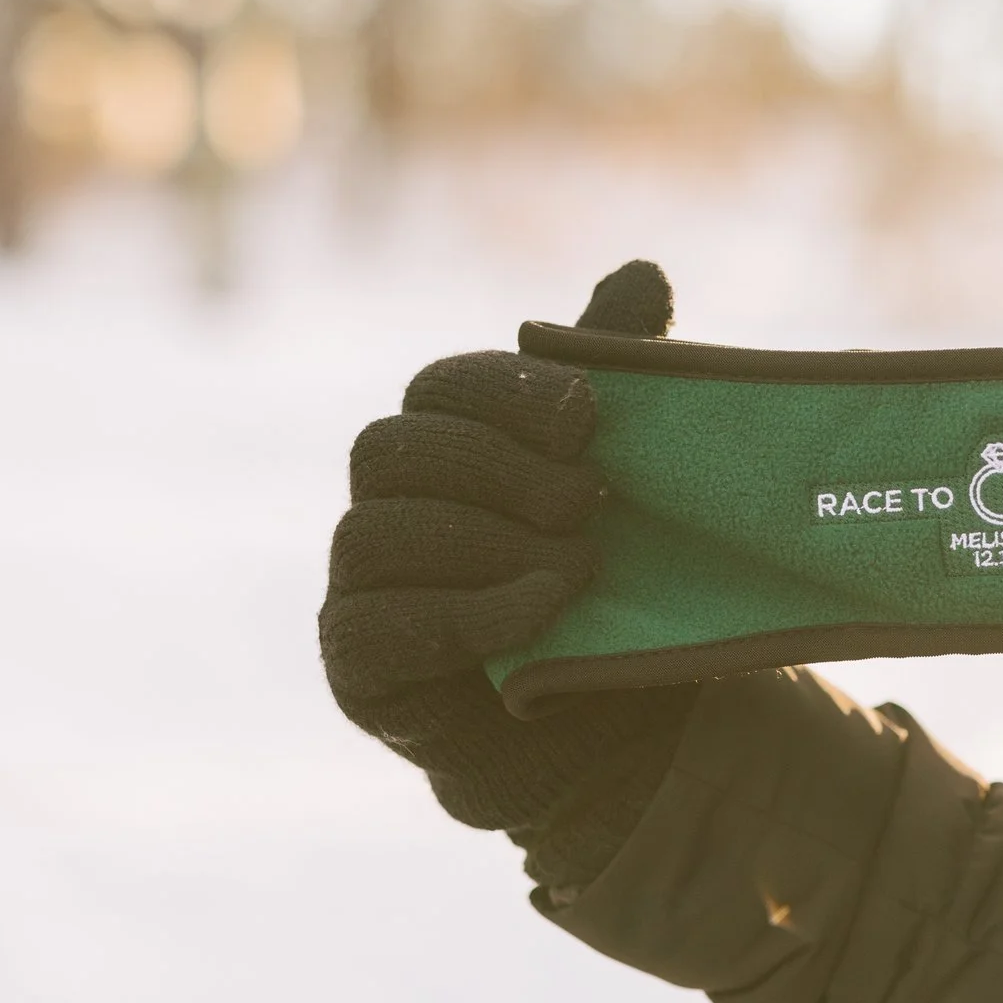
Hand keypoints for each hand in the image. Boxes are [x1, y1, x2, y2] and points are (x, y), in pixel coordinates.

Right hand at [319, 259, 697, 899]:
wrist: (622, 729)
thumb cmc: (620, 591)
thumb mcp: (633, 480)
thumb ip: (619, 381)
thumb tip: (641, 272)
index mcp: (444, 448)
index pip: (439, 386)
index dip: (505, 390)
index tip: (591, 415)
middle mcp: (385, 507)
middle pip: (390, 447)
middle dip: (494, 463)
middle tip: (592, 498)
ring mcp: (361, 589)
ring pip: (375, 532)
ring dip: (484, 540)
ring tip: (581, 567)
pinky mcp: (361, 669)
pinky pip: (376, 625)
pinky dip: (463, 612)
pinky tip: (539, 613)